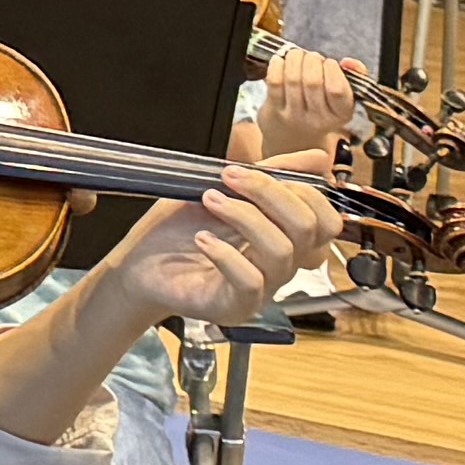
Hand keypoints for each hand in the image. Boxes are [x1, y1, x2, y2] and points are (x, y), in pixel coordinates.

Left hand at [93, 161, 339, 337]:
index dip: (302, 190)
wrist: (139, 264)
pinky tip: (202, 239)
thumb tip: (317, 158)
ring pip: (281, 251)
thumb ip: (270, 174)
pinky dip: (226, 254)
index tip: (259, 169)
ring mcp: (262, 290)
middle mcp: (281, 265)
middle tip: (230, 177)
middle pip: (310, 230)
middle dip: (270, 193)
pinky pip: (250, 281)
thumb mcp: (224, 190)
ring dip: (244, 216)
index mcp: (285, 237)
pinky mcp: (235, 306)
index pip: (326, 220)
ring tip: (210, 201)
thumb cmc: (178, 230)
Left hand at [249, 46, 362, 161]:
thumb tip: (348, 62)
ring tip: (297, 55)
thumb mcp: (344, 96)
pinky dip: (277, 65)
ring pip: (293, 79)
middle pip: (313, 82)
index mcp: (341, 114)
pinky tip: (280, 60)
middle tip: (312, 57)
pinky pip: (274, 82)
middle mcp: (318, 120)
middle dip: (312, 60)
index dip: (332, 69)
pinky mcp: (274, 111)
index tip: (330, 63)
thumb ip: (356, 75)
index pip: (337, 90)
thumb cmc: (324, 106)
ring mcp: (294, 117)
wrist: (295, 137)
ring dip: (294, 59)